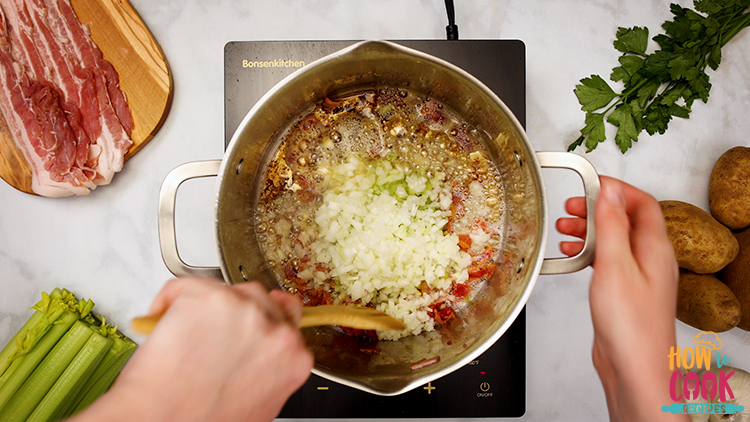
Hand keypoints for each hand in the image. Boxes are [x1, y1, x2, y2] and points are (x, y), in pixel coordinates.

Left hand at [68, 277, 312, 421]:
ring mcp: (244, 310)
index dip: (260, 324)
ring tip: (186, 331)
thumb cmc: (203, 420)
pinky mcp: (209, 297)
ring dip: (207, 305)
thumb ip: (270, 370)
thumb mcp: (259, 405)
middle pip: (259, 298)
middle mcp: (275, 330)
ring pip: (227, 289)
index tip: (244, 329)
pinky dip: (170, 299)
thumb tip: (257, 354)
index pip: (286, 320)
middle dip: (236, 313)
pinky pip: (185, 285)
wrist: (163, 421)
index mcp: (293, 358)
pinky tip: (163, 320)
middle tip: (210, 334)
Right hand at [556, 176, 687, 421]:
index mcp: (655, 247)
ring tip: (564, 230)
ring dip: (589, 231)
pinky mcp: (624, 291)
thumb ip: (612, 224)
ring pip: (614, 240)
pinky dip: (588, 253)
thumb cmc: (631, 326)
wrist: (634, 368)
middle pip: (626, 219)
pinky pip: (607, 261)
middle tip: (571, 208)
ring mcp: (638, 275)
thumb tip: (609, 190)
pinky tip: (572, 257)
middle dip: (596, 209)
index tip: (589, 185)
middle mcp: (650, 259)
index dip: (616, 189)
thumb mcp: (615, 265)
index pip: (641, 202)